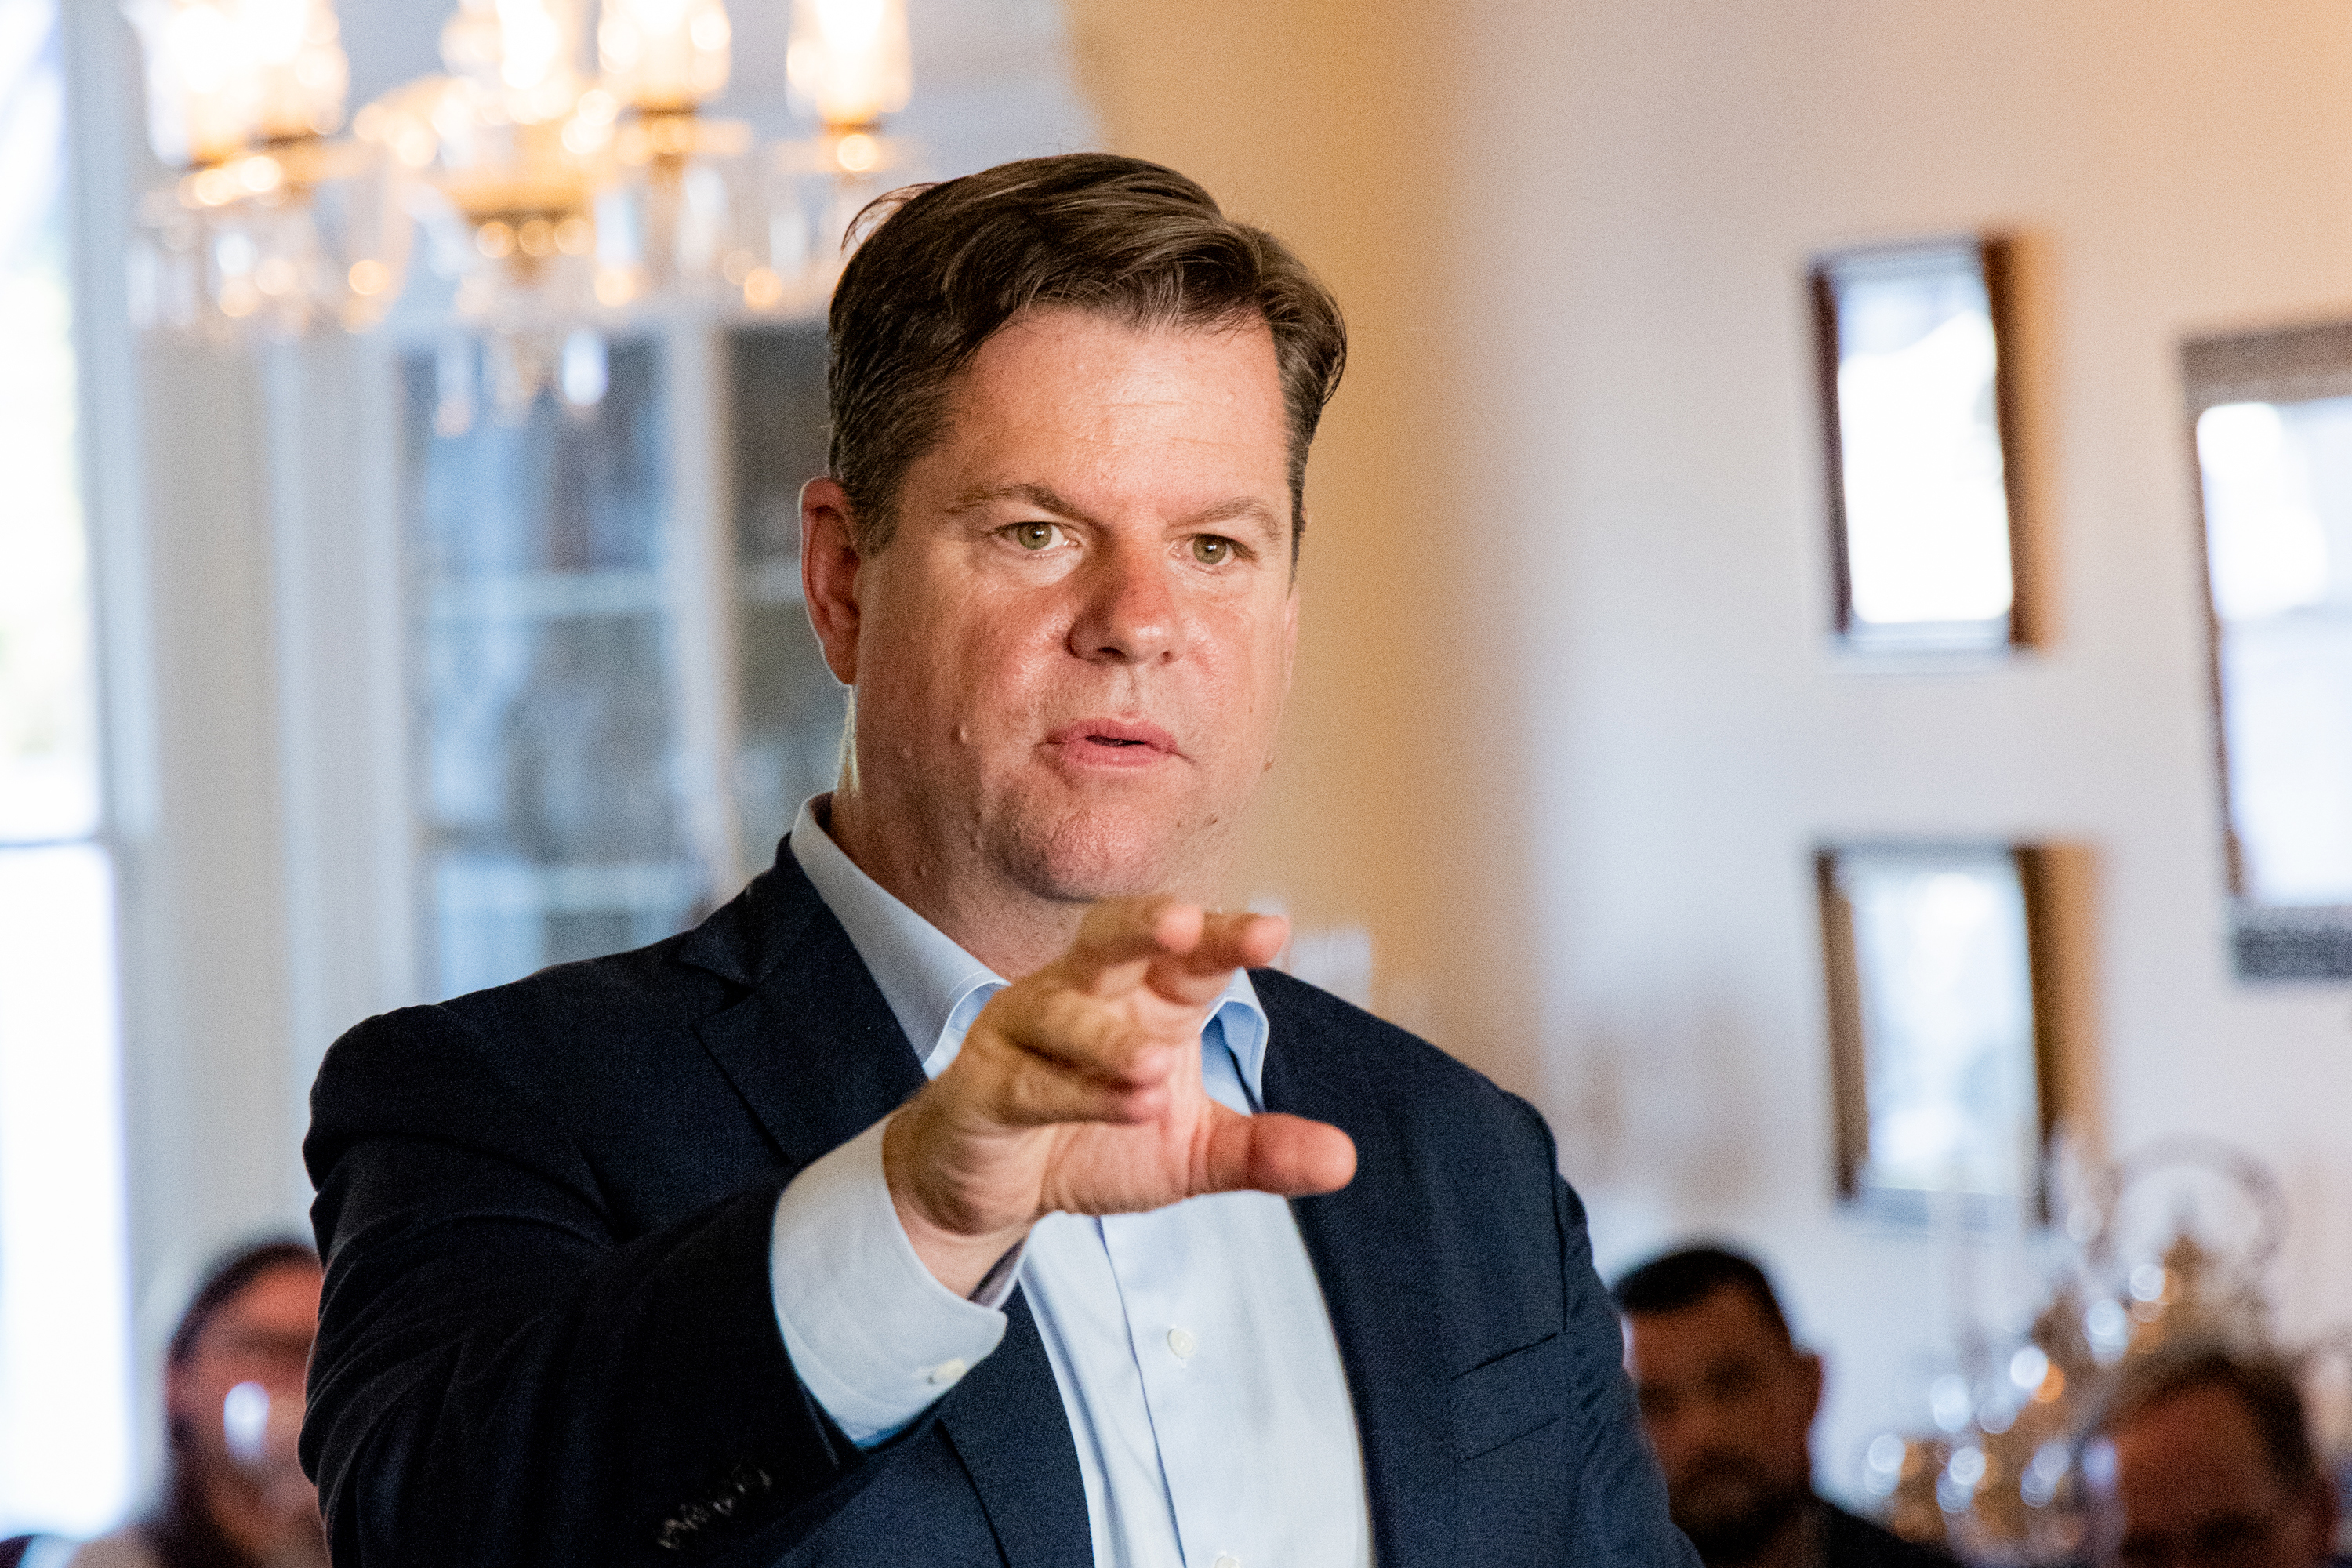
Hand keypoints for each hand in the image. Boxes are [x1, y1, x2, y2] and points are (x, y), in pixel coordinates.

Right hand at [880, 897, 1357, 1294]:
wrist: (994, 1188)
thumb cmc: (1092, 1139)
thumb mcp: (1190, 1154)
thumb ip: (1260, 1151)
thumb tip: (1344, 1160)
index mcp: (1141, 997)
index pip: (1187, 956)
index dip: (1224, 938)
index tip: (1271, 931)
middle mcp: (1080, 995)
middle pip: (1110, 942)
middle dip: (1145, 927)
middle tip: (1186, 925)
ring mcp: (1024, 1033)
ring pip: (1063, 1012)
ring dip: (1108, 1039)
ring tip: (1156, 1070)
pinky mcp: (983, 1086)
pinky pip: (1028, 1081)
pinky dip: (1073, 1093)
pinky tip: (1122, 1107)